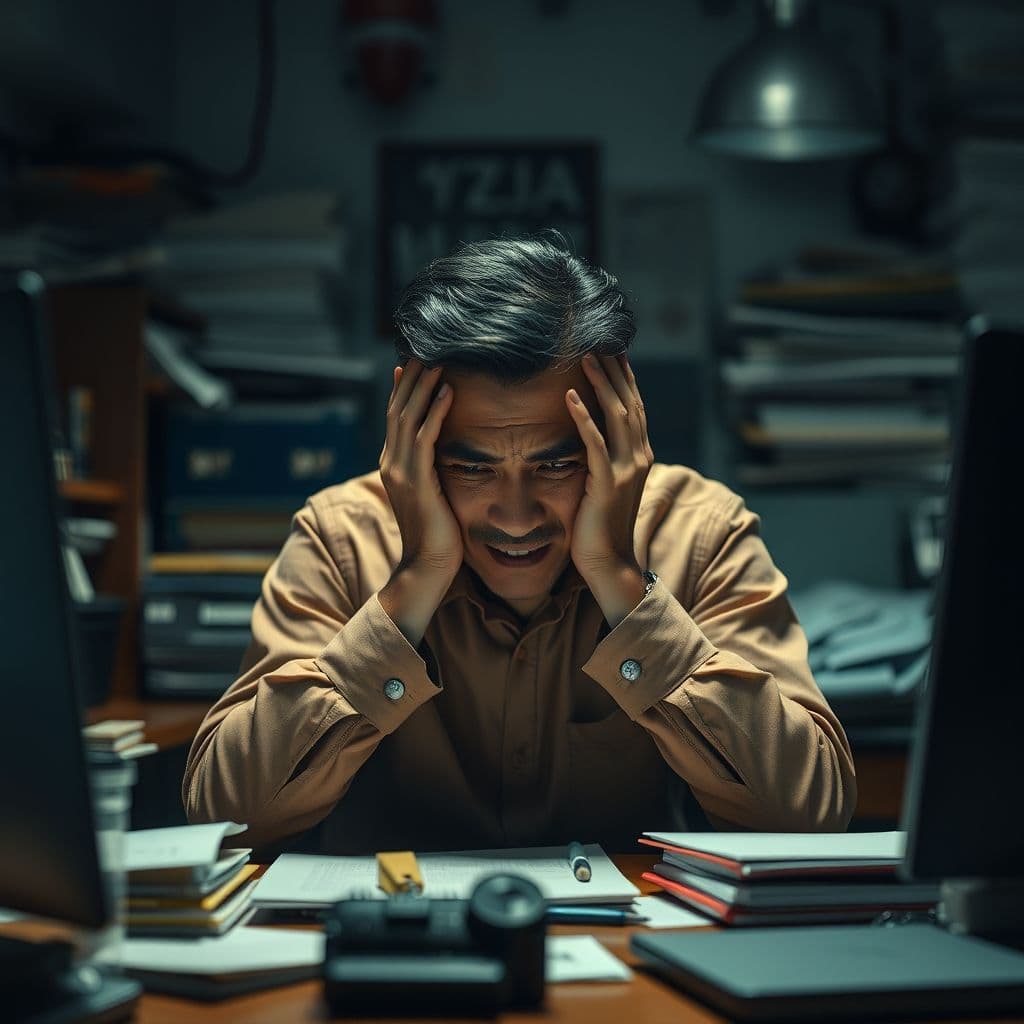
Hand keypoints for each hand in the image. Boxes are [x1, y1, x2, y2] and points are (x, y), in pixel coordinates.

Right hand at [378, 361, 461, 642]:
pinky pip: (425, 438)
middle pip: (399, 409)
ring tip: (438, 360)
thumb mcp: (432, 494)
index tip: (414, 362)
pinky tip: (448, 392)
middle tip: (427, 349)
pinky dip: (435, 412)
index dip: (404, 388)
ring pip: (408, 417)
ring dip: (424, 386)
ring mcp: (401, 471)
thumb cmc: (438, 535)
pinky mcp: (417, 481)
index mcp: (394, 465)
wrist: (426, 568)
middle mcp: (392, 463)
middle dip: (412, 378)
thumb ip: (432, 471)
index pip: (397, 416)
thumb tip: (443, 454)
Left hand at [565, 353, 653, 625]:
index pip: (633, 406)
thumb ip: (603, 459)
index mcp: (639, 456)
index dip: (624, 377)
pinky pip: (595, 444)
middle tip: (600, 340)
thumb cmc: (601, 527)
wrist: (610, 564)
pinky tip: (569, 397)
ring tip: (586, 357)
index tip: (612, 350)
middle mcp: (639, 457)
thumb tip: (589, 438)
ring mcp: (626, 470)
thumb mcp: (605, 485)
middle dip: (614, 370)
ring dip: (600, 384)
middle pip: (628, 402)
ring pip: (616, 416)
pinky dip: (583, 418)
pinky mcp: (608, 483)